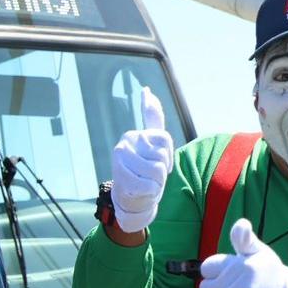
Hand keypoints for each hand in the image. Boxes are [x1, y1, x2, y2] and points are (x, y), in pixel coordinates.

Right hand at [108, 88, 171, 233]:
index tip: (156, 160)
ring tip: (145, 182)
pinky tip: (141, 191)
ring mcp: (120, 163)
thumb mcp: (151, 141)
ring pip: (157, 170)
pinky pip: (152, 185)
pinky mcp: (122, 180)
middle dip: (162, 169)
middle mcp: (123, 145)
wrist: (130, 198)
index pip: (165, 140)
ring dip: (157, 181)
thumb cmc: (144, 169)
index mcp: (133, 135)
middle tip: (149, 174)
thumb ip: (151, 116)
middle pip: (161, 156)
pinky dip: (151, 192)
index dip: (167, 155)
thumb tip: (146, 90)